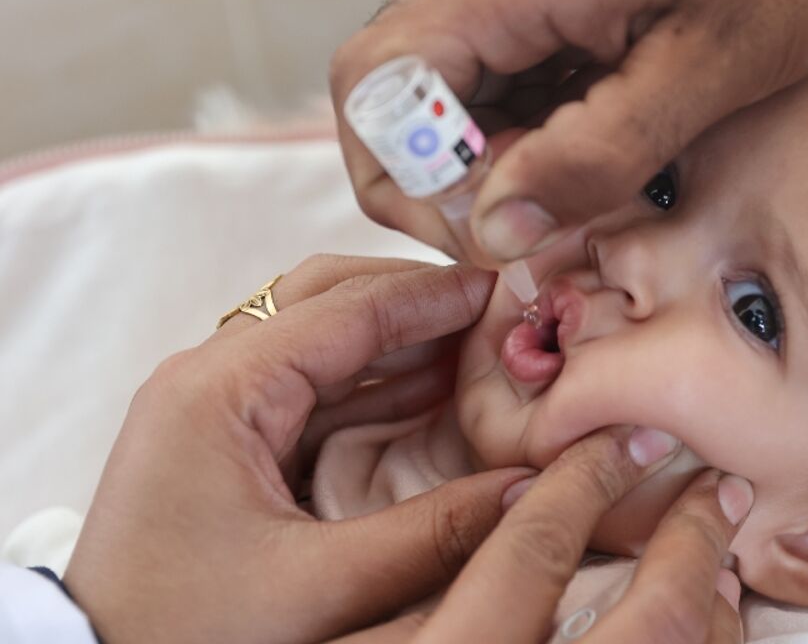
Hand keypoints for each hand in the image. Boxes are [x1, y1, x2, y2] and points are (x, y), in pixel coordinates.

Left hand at [64, 255, 536, 641]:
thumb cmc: (186, 632)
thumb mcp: (320, 588)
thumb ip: (434, 533)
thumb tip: (532, 488)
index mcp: (218, 392)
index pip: (345, 309)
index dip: (431, 295)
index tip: (500, 288)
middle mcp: (207, 379)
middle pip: (325, 298)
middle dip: (412, 298)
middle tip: (490, 308)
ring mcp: (210, 405)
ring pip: (318, 338)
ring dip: (395, 338)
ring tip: (474, 346)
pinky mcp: (220, 438)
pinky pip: (307, 385)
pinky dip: (370, 380)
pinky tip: (428, 392)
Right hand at [330, 0, 807, 261]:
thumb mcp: (705, 70)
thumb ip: (596, 155)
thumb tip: (499, 229)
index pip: (374, 93)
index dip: (410, 183)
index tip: (492, 233)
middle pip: (389, 94)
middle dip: (444, 179)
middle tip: (528, 224)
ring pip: (435, 85)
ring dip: (484, 151)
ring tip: (573, 177)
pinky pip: (486, 62)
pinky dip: (518, 117)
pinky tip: (586, 130)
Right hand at [346, 429, 751, 643]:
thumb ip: (408, 605)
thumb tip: (507, 523)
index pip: (533, 551)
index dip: (585, 482)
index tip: (621, 443)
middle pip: (654, 620)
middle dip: (697, 541)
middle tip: (722, 489)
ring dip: (716, 611)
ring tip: (722, 566)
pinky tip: (704, 640)